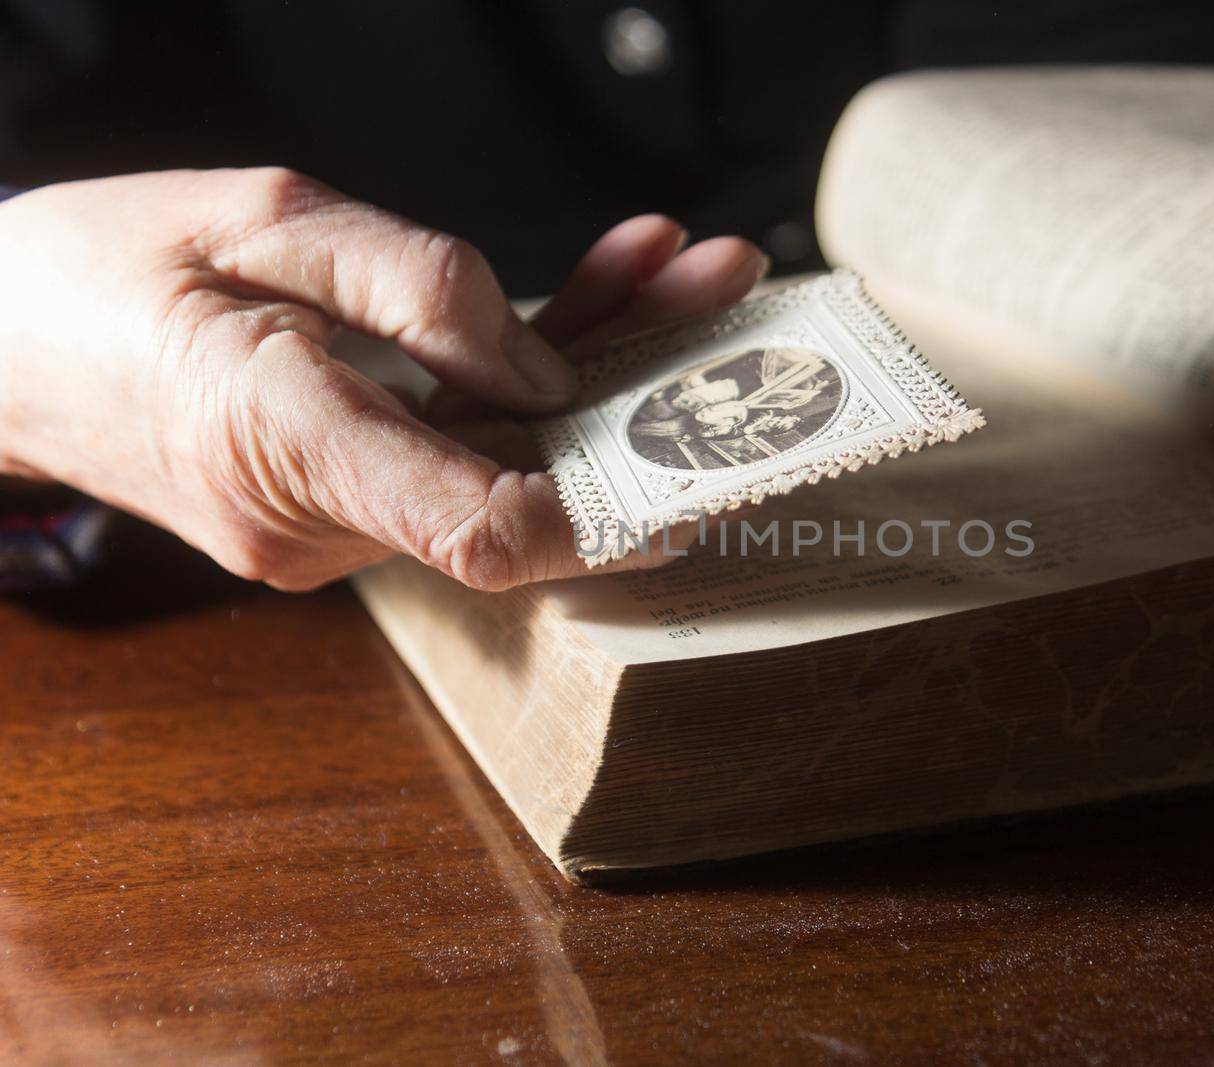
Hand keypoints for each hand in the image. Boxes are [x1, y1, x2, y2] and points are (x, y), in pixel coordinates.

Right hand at [0, 169, 765, 589]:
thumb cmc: (102, 267)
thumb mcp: (261, 217)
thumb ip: (417, 288)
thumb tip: (547, 363)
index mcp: (282, 445)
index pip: (484, 529)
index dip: (610, 510)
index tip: (705, 460)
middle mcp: (319, 520)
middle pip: (525, 477)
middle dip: (640, 385)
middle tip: (732, 284)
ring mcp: (331, 525)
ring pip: (503, 454)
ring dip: (600, 362)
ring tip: (687, 266)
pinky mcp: (341, 502)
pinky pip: (457, 443)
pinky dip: (526, 373)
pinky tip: (598, 288)